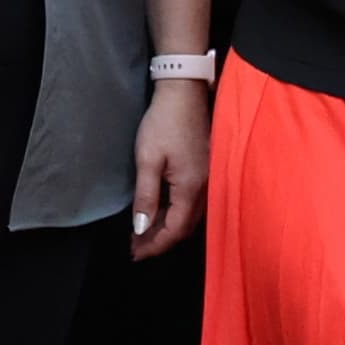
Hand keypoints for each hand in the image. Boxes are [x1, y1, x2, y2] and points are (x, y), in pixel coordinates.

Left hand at [127, 77, 210, 255]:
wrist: (184, 91)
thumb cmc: (163, 122)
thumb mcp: (147, 159)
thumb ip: (146, 196)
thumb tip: (142, 228)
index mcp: (191, 188)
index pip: (175, 230)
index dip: (155, 245)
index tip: (135, 253)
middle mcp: (206, 188)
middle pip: (185, 228)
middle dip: (160, 240)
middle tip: (136, 247)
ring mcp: (209, 180)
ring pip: (190, 217)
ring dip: (168, 228)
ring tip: (144, 234)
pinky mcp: (207, 171)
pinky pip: (193, 204)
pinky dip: (176, 214)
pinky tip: (160, 212)